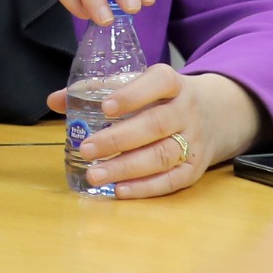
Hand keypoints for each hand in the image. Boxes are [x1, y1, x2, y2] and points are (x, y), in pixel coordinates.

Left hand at [47, 65, 264, 197]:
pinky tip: (119, 190)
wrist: (218, 114)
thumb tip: (54, 101)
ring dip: (126, 168)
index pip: (157, 83)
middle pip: (154, 125)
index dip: (131, 95)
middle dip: (118, 139)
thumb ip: (96, 89)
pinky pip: (172, 180)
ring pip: (161, 155)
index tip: (104, 107)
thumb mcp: (138, 83)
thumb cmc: (162, 97)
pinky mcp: (197, 168)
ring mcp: (194, 140)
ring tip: (94, 174)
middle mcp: (186, 110)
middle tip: (86, 149)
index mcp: (171, 82)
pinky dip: (145, 187)